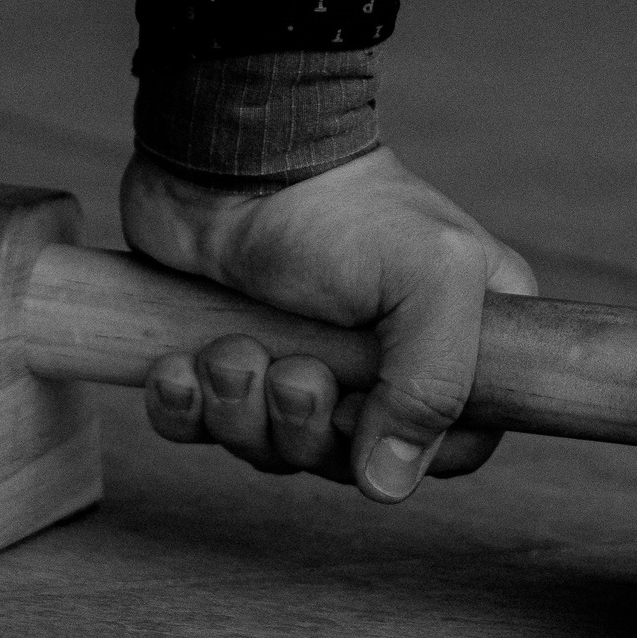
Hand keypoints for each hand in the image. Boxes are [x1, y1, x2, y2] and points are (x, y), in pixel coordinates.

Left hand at [119, 146, 536, 503]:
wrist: (225, 154)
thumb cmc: (337, 206)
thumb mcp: (430, 278)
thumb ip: (434, 385)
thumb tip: (387, 483)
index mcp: (457, 337)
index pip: (455, 447)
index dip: (403, 450)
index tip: (361, 407)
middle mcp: (384, 358)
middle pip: (353, 461)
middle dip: (304, 427)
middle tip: (289, 369)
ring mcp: (301, 360)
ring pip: (273, 451)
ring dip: (241, 409)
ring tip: (231, 349)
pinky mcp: (226, 358)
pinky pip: (200, 428)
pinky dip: (184, 405)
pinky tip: (179, 363)